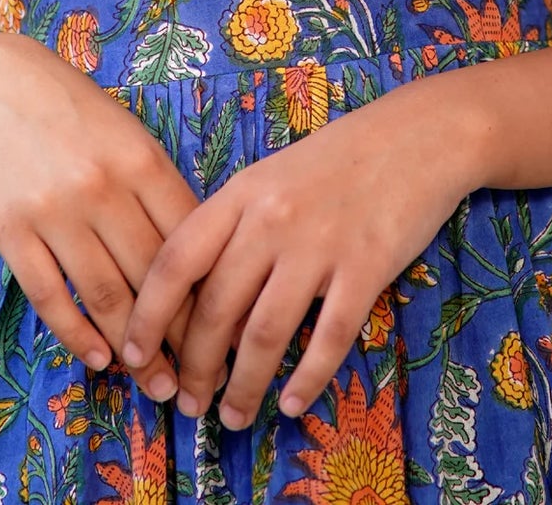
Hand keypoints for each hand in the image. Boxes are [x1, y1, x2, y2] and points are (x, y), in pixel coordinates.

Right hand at [0, 32, 201, 400]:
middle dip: (180, 337)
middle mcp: (101, 187)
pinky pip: (49, 295)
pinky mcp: (11, 230)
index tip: (228, 333)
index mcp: (142, 161)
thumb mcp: (131, 136)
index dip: (211, 294)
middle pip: (151, 277)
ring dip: (134, 349)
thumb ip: (163, 190)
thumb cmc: (77, 115)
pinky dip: (76, 334)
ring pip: (104, 295)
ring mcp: (54, 211)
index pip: (188, 243)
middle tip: (200, 380)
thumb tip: (204, 259)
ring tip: (156, 383)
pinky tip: (98, 358)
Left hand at [119, 80, 472, 427]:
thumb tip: (207, 305)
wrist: (417, 136)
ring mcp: (320, 244)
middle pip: (216, 308)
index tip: (134, 355)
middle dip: (196, 367)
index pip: (176, 260)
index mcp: (241, 192)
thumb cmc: (339, 158)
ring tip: (234, 415)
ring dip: (244, 386)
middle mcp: (272, 218)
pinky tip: (292, 402)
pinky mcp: (367, 267)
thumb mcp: (271, 178)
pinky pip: (329, 337)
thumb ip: (236, 230)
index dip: (148, 314)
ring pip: (265, 333)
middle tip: (189, 403)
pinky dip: (306, 379)